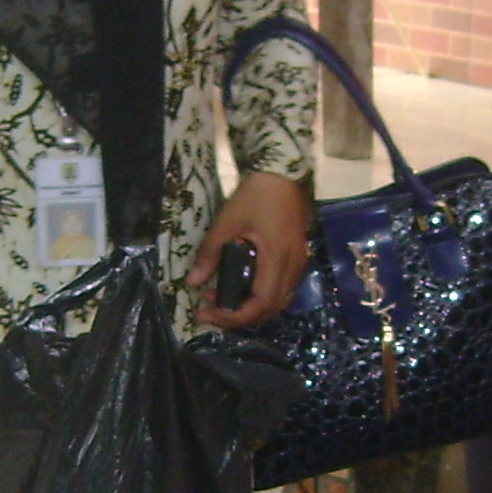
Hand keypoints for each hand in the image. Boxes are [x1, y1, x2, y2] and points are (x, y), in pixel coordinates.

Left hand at [190, 171, 312, 328]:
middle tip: (210, 309)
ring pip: (277, 302)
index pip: (260, 303)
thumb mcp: (226, 222)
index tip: (208, 314)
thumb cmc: (255, 196)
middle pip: (270, 309)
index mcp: (276, 258)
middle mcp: (292, 266)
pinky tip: (240, 287)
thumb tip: (192, 282)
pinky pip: (282, 289)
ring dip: (250, 308)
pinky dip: (260, 297)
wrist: (282, 175)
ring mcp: (299, 264)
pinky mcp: (298, 259)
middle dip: (238, 317)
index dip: (234, 317)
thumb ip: (209, 254)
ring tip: (220, 298)